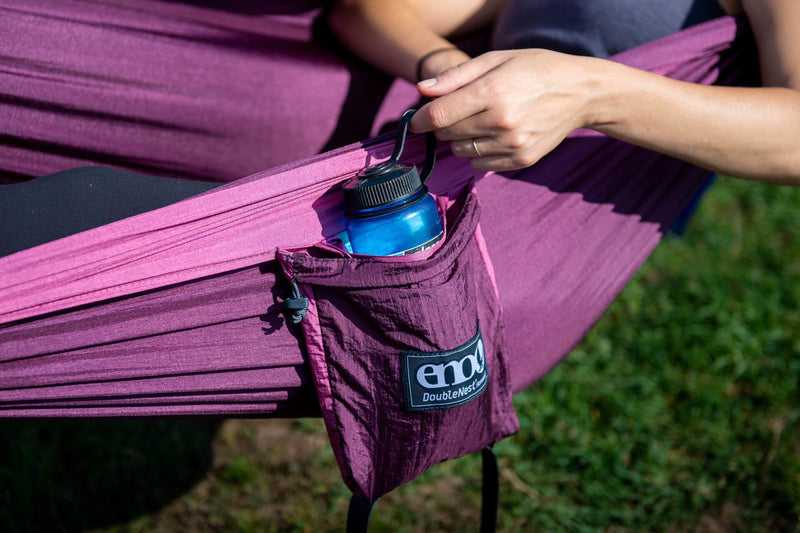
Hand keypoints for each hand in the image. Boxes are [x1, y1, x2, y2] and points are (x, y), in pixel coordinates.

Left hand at [410, 49, 602, 170]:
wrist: (580, 92)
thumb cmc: (535, 70)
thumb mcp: (496, 60)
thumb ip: (455, 77)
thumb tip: (422, 91)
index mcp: (493, 92)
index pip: (440, 115)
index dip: (422, 119)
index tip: (416, 119)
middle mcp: (502, 121)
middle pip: (448, 134)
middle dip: (444, 125)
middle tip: (458, 112)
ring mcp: (513, 144)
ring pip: (462, 152)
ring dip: (461, 139)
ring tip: (481, 121)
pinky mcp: (521, 160)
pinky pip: (480, 165)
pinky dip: (478, 153)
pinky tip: (494, 135)